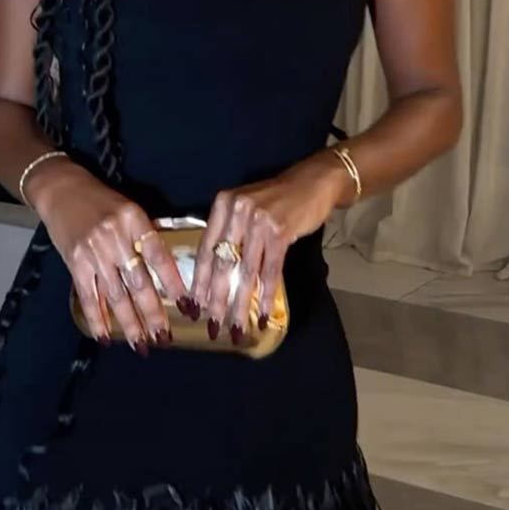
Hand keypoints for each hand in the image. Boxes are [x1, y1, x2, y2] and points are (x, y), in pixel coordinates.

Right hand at [27, 159, 189, 354]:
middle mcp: (115, 236)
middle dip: (153, 313)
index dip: (173, 282)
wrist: (61, 189)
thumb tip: (164, 274)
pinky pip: (88, 296)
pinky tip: (106, 337)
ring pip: (116, 295)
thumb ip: (144, 237)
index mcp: (134, 219)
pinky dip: (97, 318)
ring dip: (129, 323)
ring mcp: (93, 251)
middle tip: (164, 338)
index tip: (186, 305)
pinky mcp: (74, 262)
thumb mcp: (129, 210)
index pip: (159, 256)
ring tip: (141, 344)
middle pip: (139, 282)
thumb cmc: (100, 201)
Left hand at [189, 153, 354, 343]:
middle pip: (222, 263)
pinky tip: (262, 312)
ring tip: (236, 327)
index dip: (200, 281)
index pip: (206, 249)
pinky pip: (270, 270)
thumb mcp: (245, 208)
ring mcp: (259, 220)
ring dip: (240, 303)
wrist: (313, 182)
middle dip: (216, 299)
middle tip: (212, 325)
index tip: (195, 306)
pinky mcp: (280, 231)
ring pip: (245, 271)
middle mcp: (237, 211)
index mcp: (222, 205)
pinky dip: (265, 294)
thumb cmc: (278, 199)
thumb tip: (215, 274)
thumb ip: (229, 233)